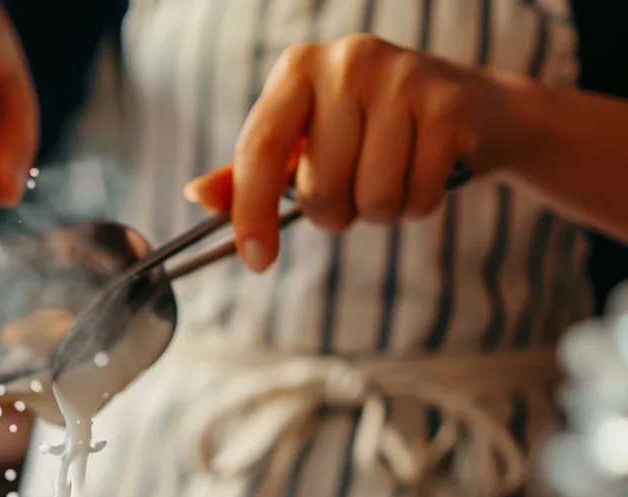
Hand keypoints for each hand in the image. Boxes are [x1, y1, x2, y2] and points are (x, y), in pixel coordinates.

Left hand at [184, 34, 512, 271]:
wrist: (473, 108)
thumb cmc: (370, 128)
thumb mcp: (305, 141)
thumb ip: (249, 170)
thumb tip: (196, 195)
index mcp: (298, 69)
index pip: (259, 150)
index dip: (252, 212)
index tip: (257, 260)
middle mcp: (347, 61)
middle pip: (318, 188)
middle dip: (333, 212)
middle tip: (353, 188)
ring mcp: (401, 77)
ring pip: (370, 198)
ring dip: (378, 212)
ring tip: (392, 177)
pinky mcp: (448, 105)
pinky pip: (416, 197)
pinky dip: (417, 206)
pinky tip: (424, 173)